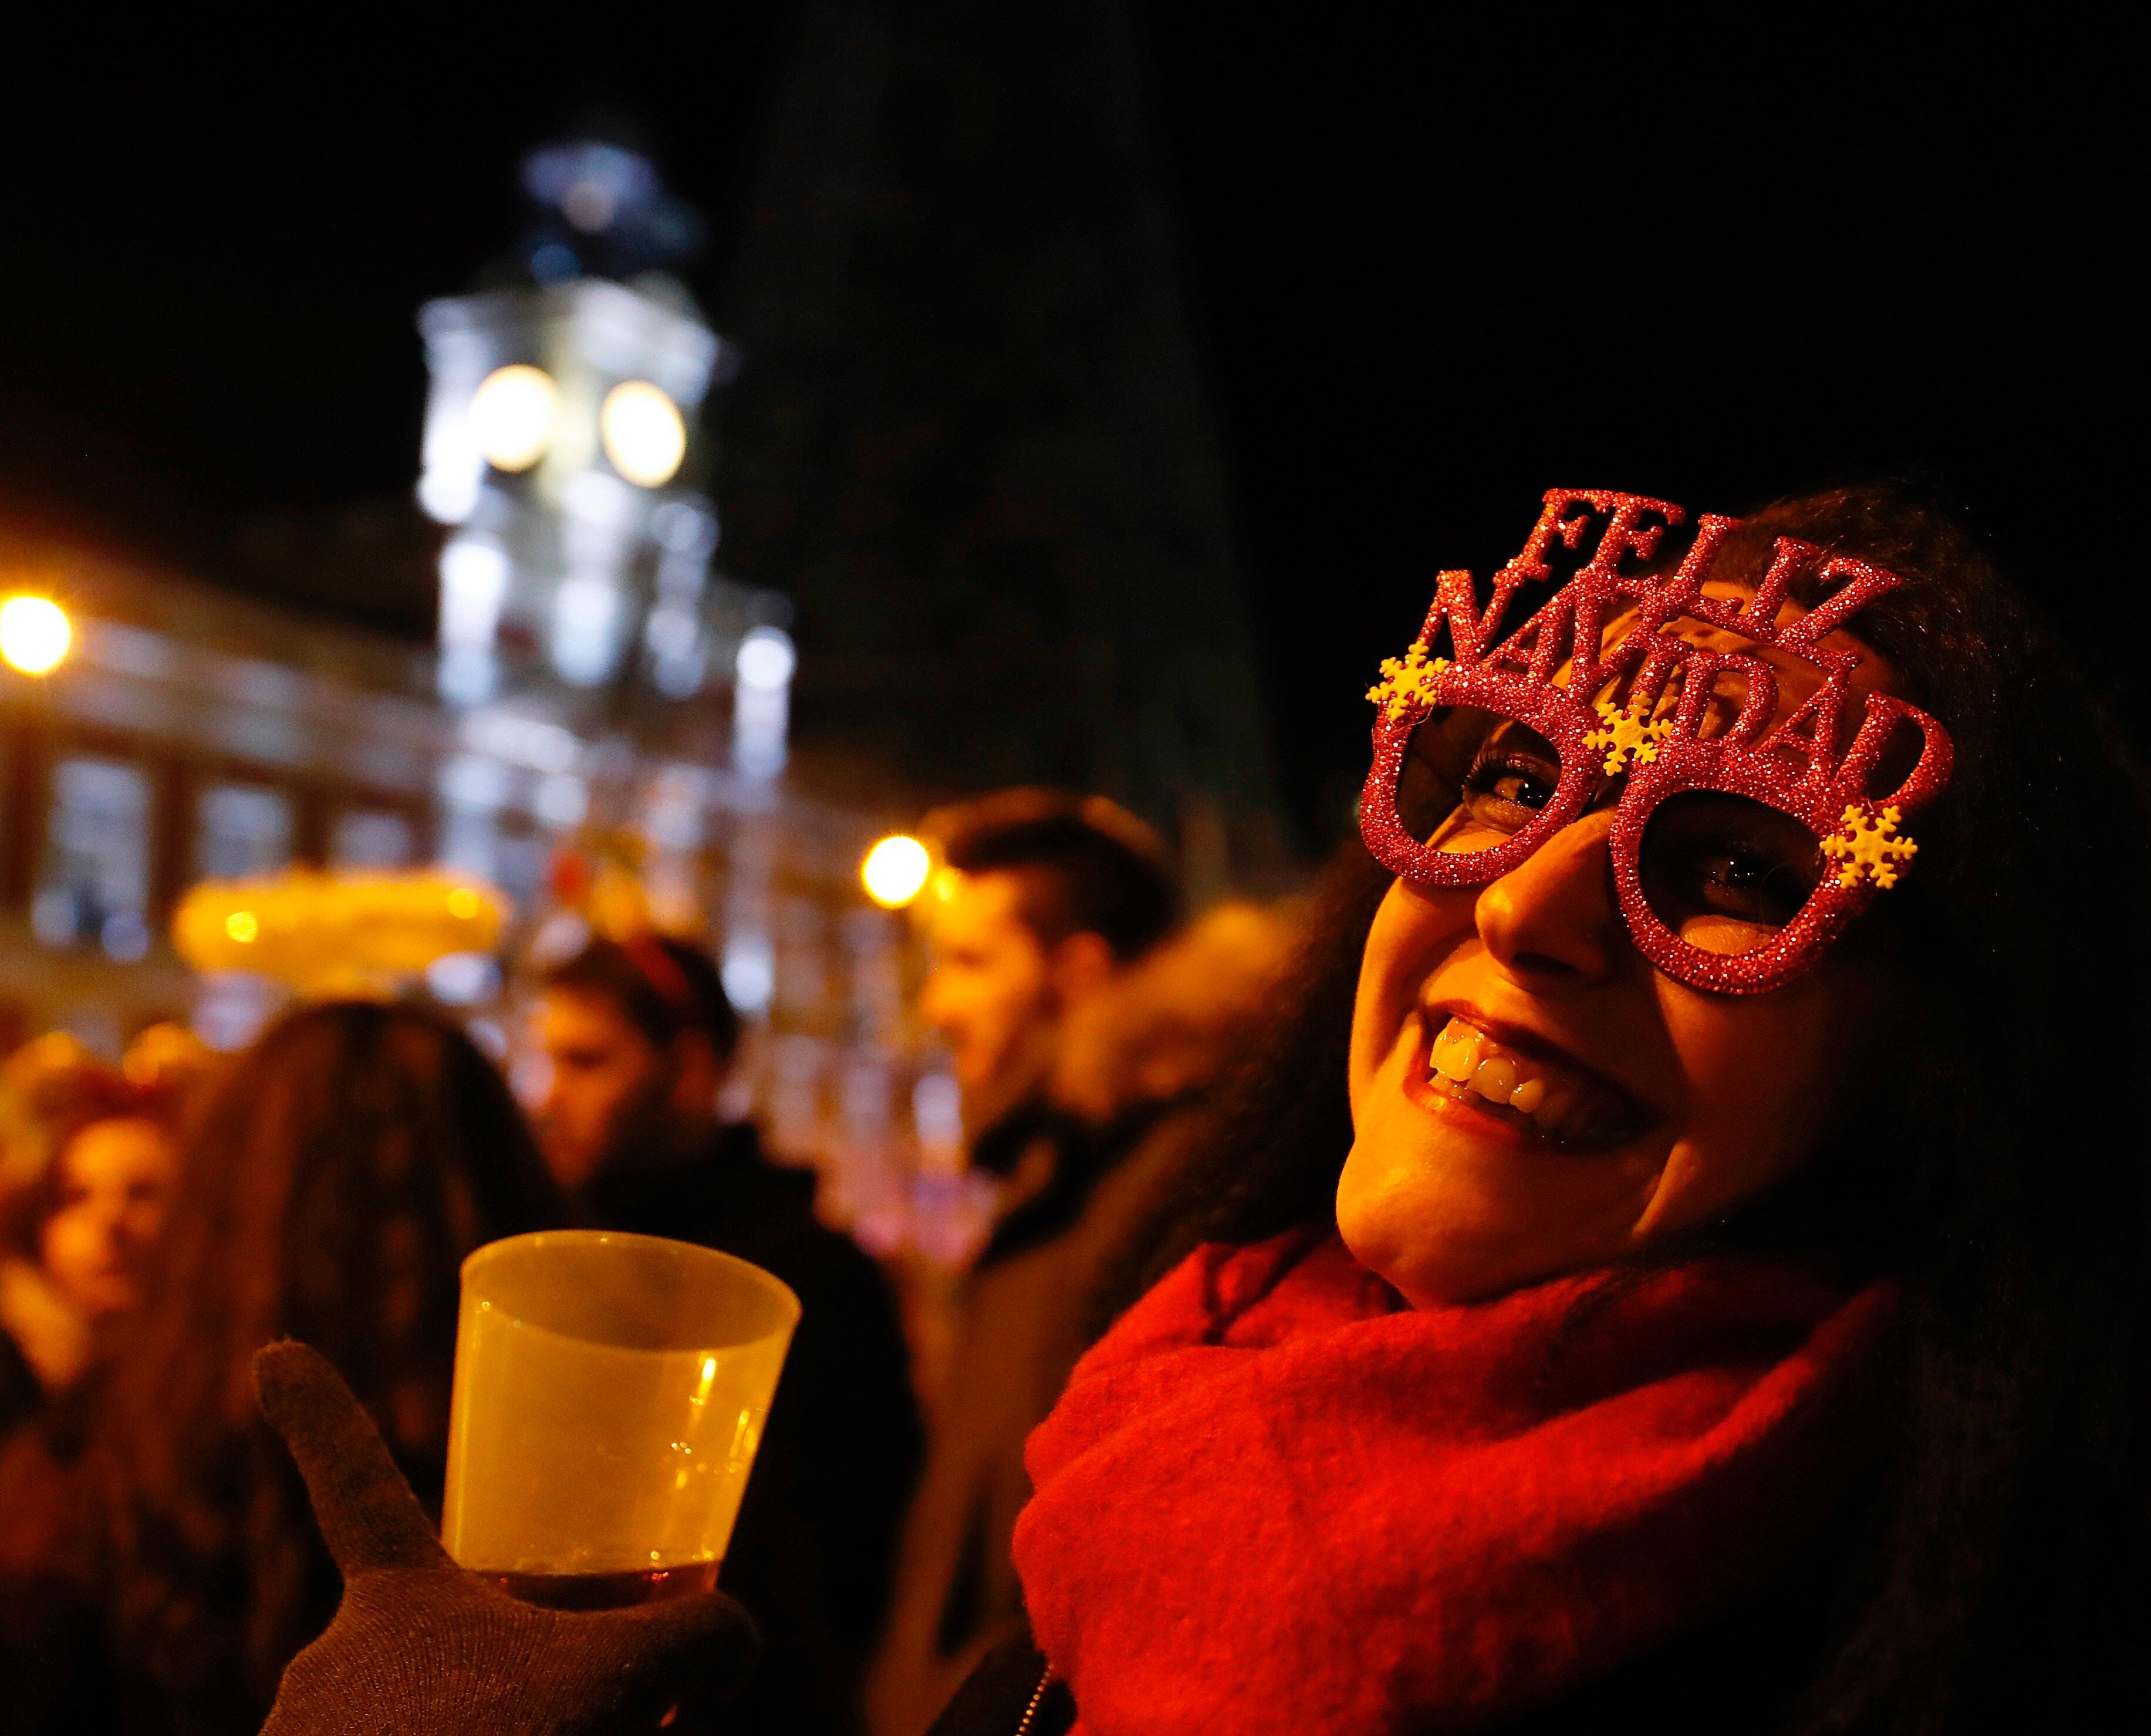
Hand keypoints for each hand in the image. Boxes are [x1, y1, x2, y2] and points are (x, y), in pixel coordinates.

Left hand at [253, 1341, 757, 1735]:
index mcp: (391, 1598)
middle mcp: (327, 1663)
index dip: (317, 1411)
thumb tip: (734, 1636)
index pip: (354, 1474)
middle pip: (431, 1638)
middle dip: (500, 1677)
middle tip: (564, 1719)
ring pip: (416, 1726)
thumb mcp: (625, 1683)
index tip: (272, 1352)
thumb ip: (699, 1633)